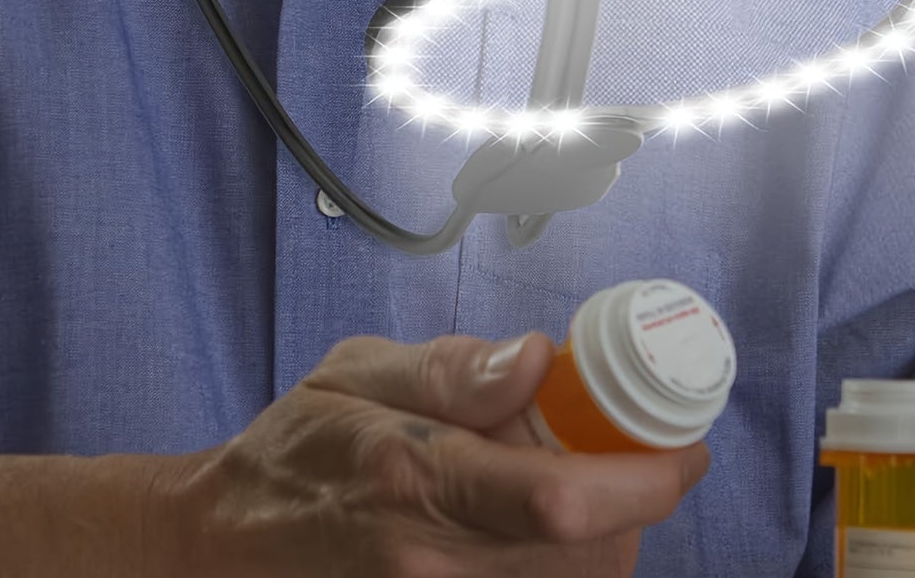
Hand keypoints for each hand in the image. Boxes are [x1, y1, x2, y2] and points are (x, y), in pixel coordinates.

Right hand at [155, 331, 709, 576]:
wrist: (228, 542)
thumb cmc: (299, 447)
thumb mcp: (359, 371)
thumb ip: (454, 366)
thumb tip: (540, 357)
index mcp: (417, 479)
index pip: (561, 500)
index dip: (647, 480)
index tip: (687, 447)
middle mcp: (432, 562)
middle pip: (588, 559)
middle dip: (637, 506)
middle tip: (637, 452)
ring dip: (608, 540)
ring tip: (587, 485)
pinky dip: (568, 569)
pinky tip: (548, 528)